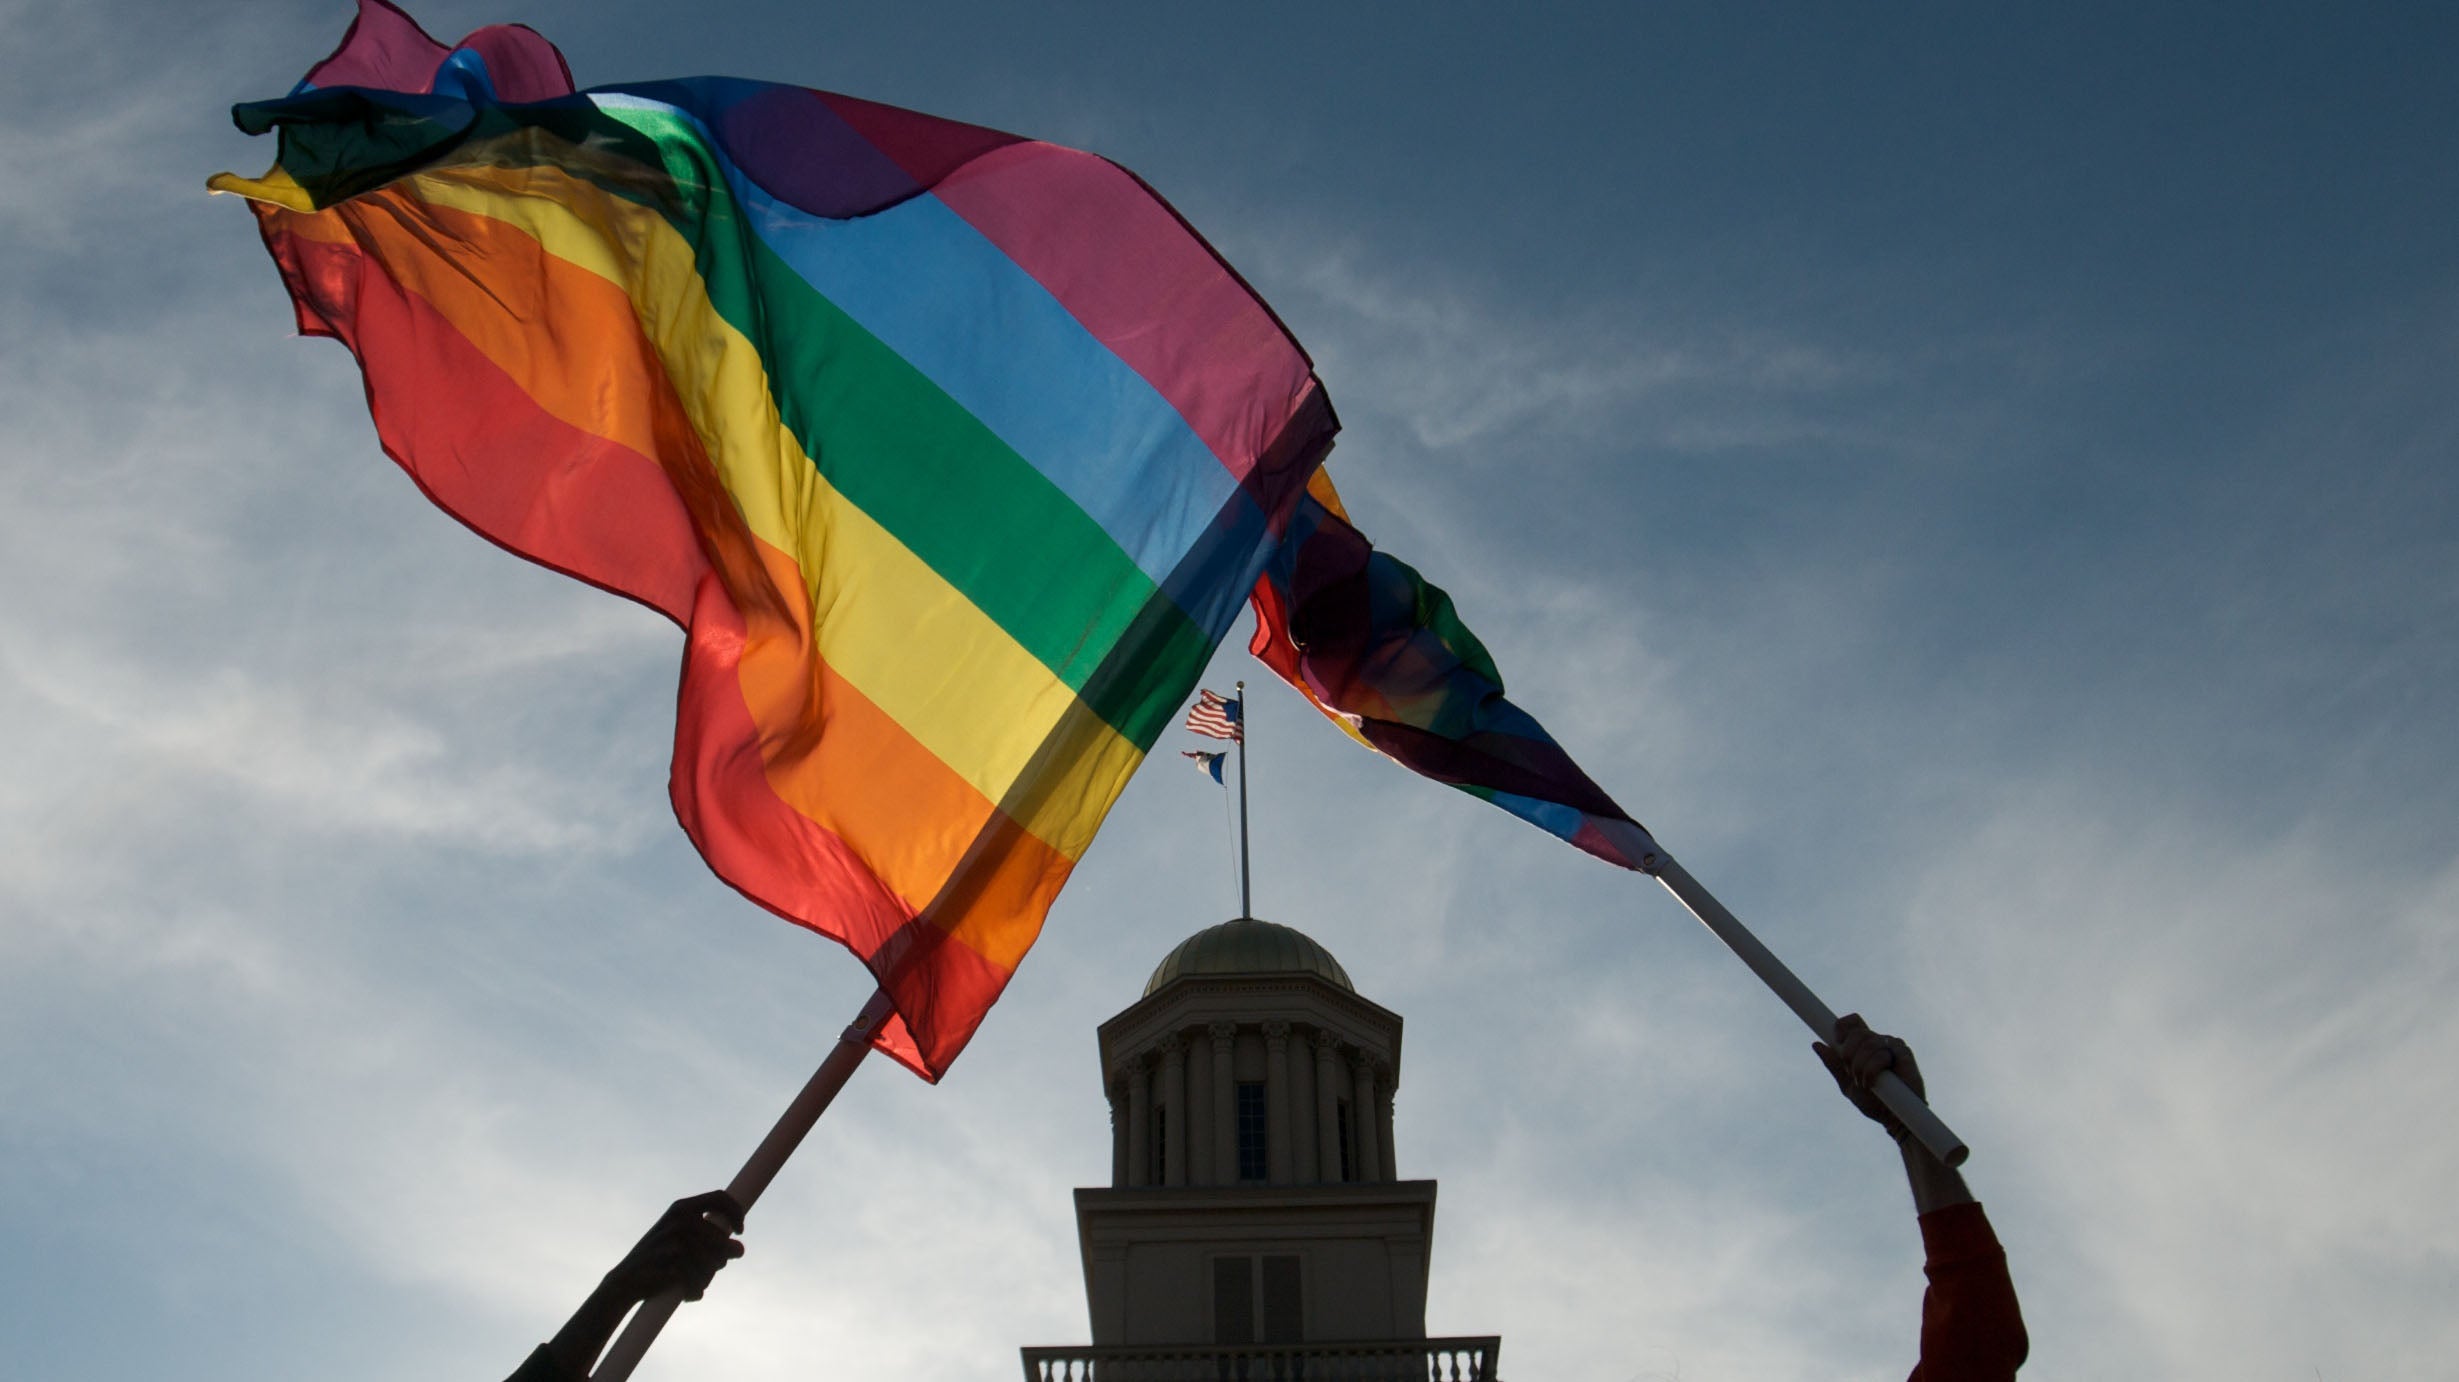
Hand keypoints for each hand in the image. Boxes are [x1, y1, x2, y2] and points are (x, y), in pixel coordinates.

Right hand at [602, 1190, 746, 1305]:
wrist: (625, 1282)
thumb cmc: (661, 1261)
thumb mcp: (685, 1244)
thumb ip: (713, 1243)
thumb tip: (740, 1250)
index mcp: (682, 1207)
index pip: (720, 1198)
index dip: (736, 1212)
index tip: (740, 1231)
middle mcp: (678, 1218)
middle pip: (721, 1239)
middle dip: (721, 1260)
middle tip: (713, 1269)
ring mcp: (673, 1238)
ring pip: (713, 1262)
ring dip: (707, 1278)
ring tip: (698, 1284)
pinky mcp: (669, 1262)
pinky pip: (698, 1280)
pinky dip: (695, 1291)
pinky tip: (689, 1294)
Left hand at [1813, 1012, 1922, 1141]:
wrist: (1893, 1118)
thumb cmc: (1873, 1101)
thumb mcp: (1847, 1083)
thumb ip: (1833, 1064)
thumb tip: (1816, 1044)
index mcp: (1863, 1045)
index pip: (1852, 1023)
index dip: (1841, 1026)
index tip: (1837, 1041)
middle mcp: (1878, 1041)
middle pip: (1857, 1032)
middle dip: (1848, 1054)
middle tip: (1850, 1072)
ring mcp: (1892, 1045)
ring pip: (1868, 1043)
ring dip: (1860, 1066)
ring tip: (1864, 1083)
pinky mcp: (1904, 1053)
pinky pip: (1882, 1054)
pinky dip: (1873, 1069)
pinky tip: (1874, 1083)